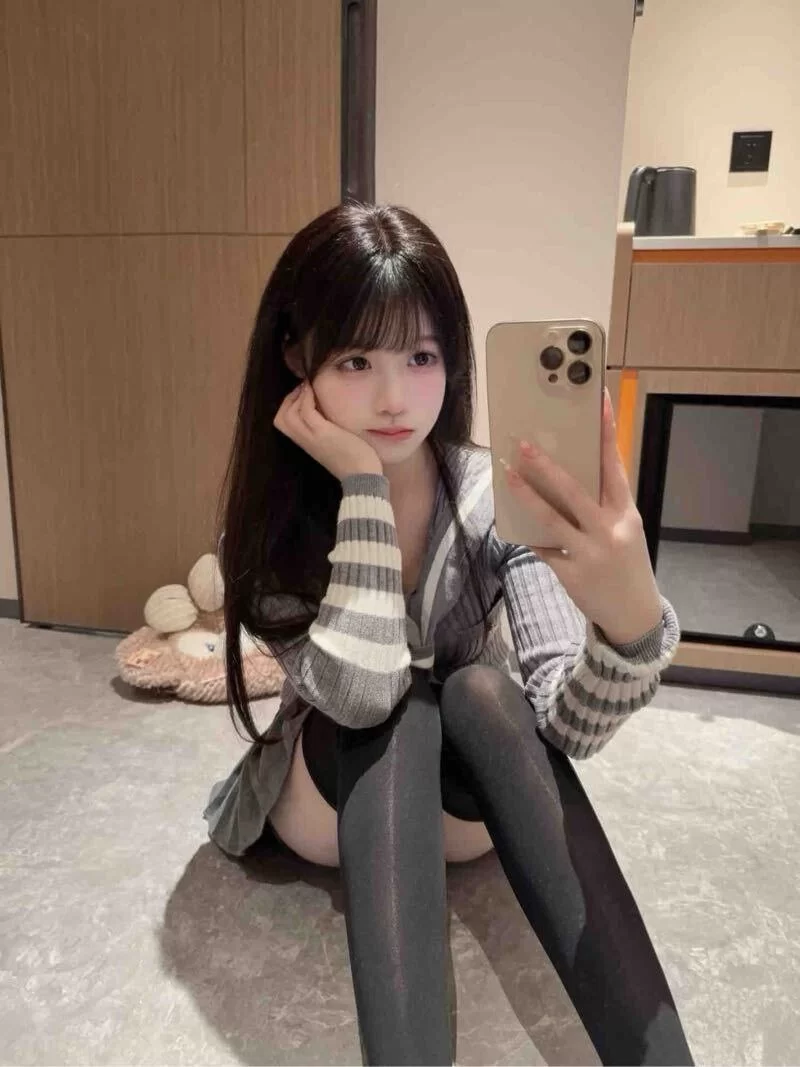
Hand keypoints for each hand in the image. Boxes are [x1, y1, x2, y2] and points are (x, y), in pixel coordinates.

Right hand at [274, 380, 382, 480]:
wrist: (362, 476)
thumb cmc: (355, 461)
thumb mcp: (336, 444)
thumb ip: (329, 432)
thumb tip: (330, 415)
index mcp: (308, 443)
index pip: (284, 424)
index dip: (289, 406)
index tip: (302, 394)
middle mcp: (305, 440)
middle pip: (280, 418)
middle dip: (289, 399)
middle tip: (303, 388)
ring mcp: (312, 437)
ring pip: (288, 414)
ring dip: (297, 396)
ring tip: (309, 387)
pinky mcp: (322, 433)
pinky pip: (306, 411)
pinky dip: (307, 398)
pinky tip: (314, 391)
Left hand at [502, 387, 662, 644]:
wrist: (634, 615)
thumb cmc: (626, 564)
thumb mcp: (625, 531)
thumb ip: (603, 505)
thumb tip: (565, 478)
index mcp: (626, 513)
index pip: (615, 465)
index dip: (607, 431)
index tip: (598, 400)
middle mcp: (609, 530)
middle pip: (574, 490)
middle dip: (546, 465)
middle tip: (522, 444)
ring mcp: (589, 553)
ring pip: (551, 518)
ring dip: (526, 494)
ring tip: (507, 474)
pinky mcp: (570, 573)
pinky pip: (543, 548)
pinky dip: (531, 536)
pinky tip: (516, 525)